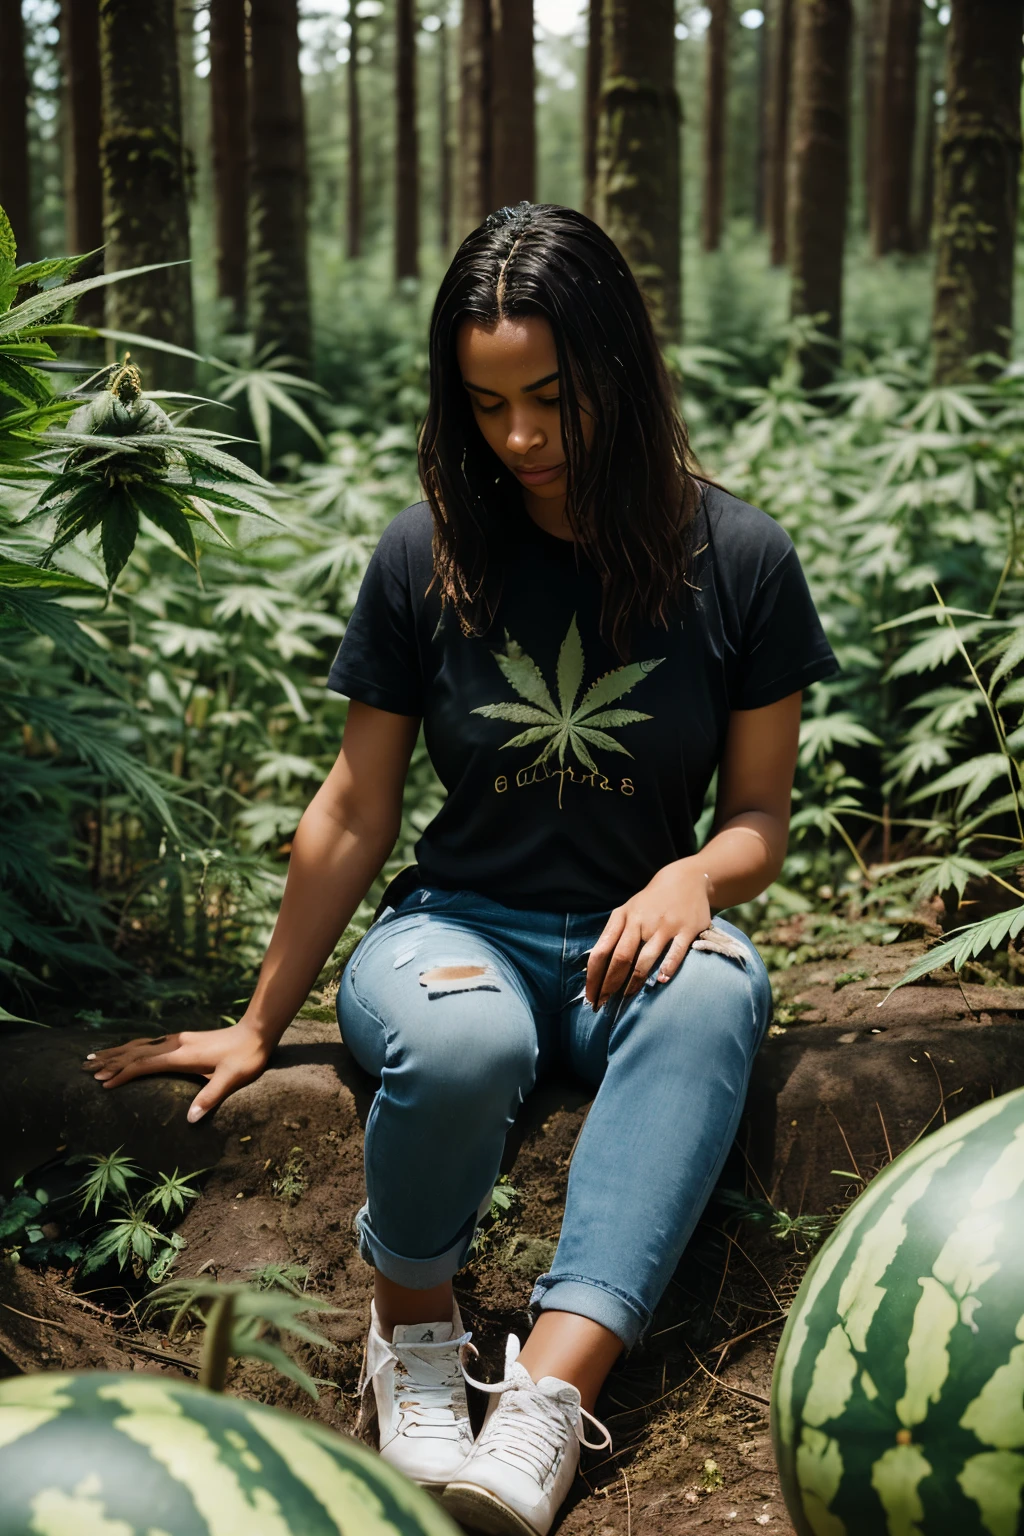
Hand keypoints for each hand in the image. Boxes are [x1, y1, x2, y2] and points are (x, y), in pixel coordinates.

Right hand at [80, 1020, 271, 1122]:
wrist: (257, 1031)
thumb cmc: (246, 1057)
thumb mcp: (231, 1079)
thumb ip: (210, 1098)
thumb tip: (190, 1120)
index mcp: (182, 1055)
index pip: (144, 1064)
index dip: (122, 1074)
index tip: (102, 1084)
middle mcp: (176, 1044)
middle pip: (135, 1052)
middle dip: (110, 1061)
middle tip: (85, 1067)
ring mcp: (179, 1039)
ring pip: (140, 1045)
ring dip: (117, 1051)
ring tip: (95, 1056)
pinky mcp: (184, 1039)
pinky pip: (150, 1042)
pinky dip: (133, 1047)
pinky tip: (128, 1050)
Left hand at [586, 861, 712, 1009]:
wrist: (685, 879)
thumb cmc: (650, 902)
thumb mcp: (627, 911)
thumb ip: (613, 935)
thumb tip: (595, 968)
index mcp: (622, 917)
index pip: (601, 950)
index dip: (594, 976)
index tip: (590, 996)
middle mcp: (641, 921)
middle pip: (620, 957)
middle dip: (609, 984)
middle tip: (604, 1004)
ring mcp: (664, 925)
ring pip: (645, 958)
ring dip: (635, 981)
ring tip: (627, 996)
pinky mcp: (686, 929)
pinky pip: (675, 952)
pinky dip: (668, 968)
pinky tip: (661, 980)